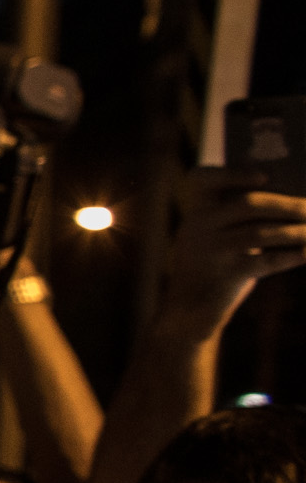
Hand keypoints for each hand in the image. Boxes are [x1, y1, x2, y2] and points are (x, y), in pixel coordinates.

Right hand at [163, 167, 305, 330]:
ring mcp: (209, 251)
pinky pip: (266, 261)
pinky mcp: (224, 276)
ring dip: (295, 232)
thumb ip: (238, 216)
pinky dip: (291, 256)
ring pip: (260, 234)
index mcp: (195, 210)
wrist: (188, 309)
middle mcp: (197, 226)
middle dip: (286, 205)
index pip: (203, 178)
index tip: (264, 177)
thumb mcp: (213, 235)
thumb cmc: (213, 263)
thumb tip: (292, 201)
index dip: (233, 173)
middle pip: (248, 204)